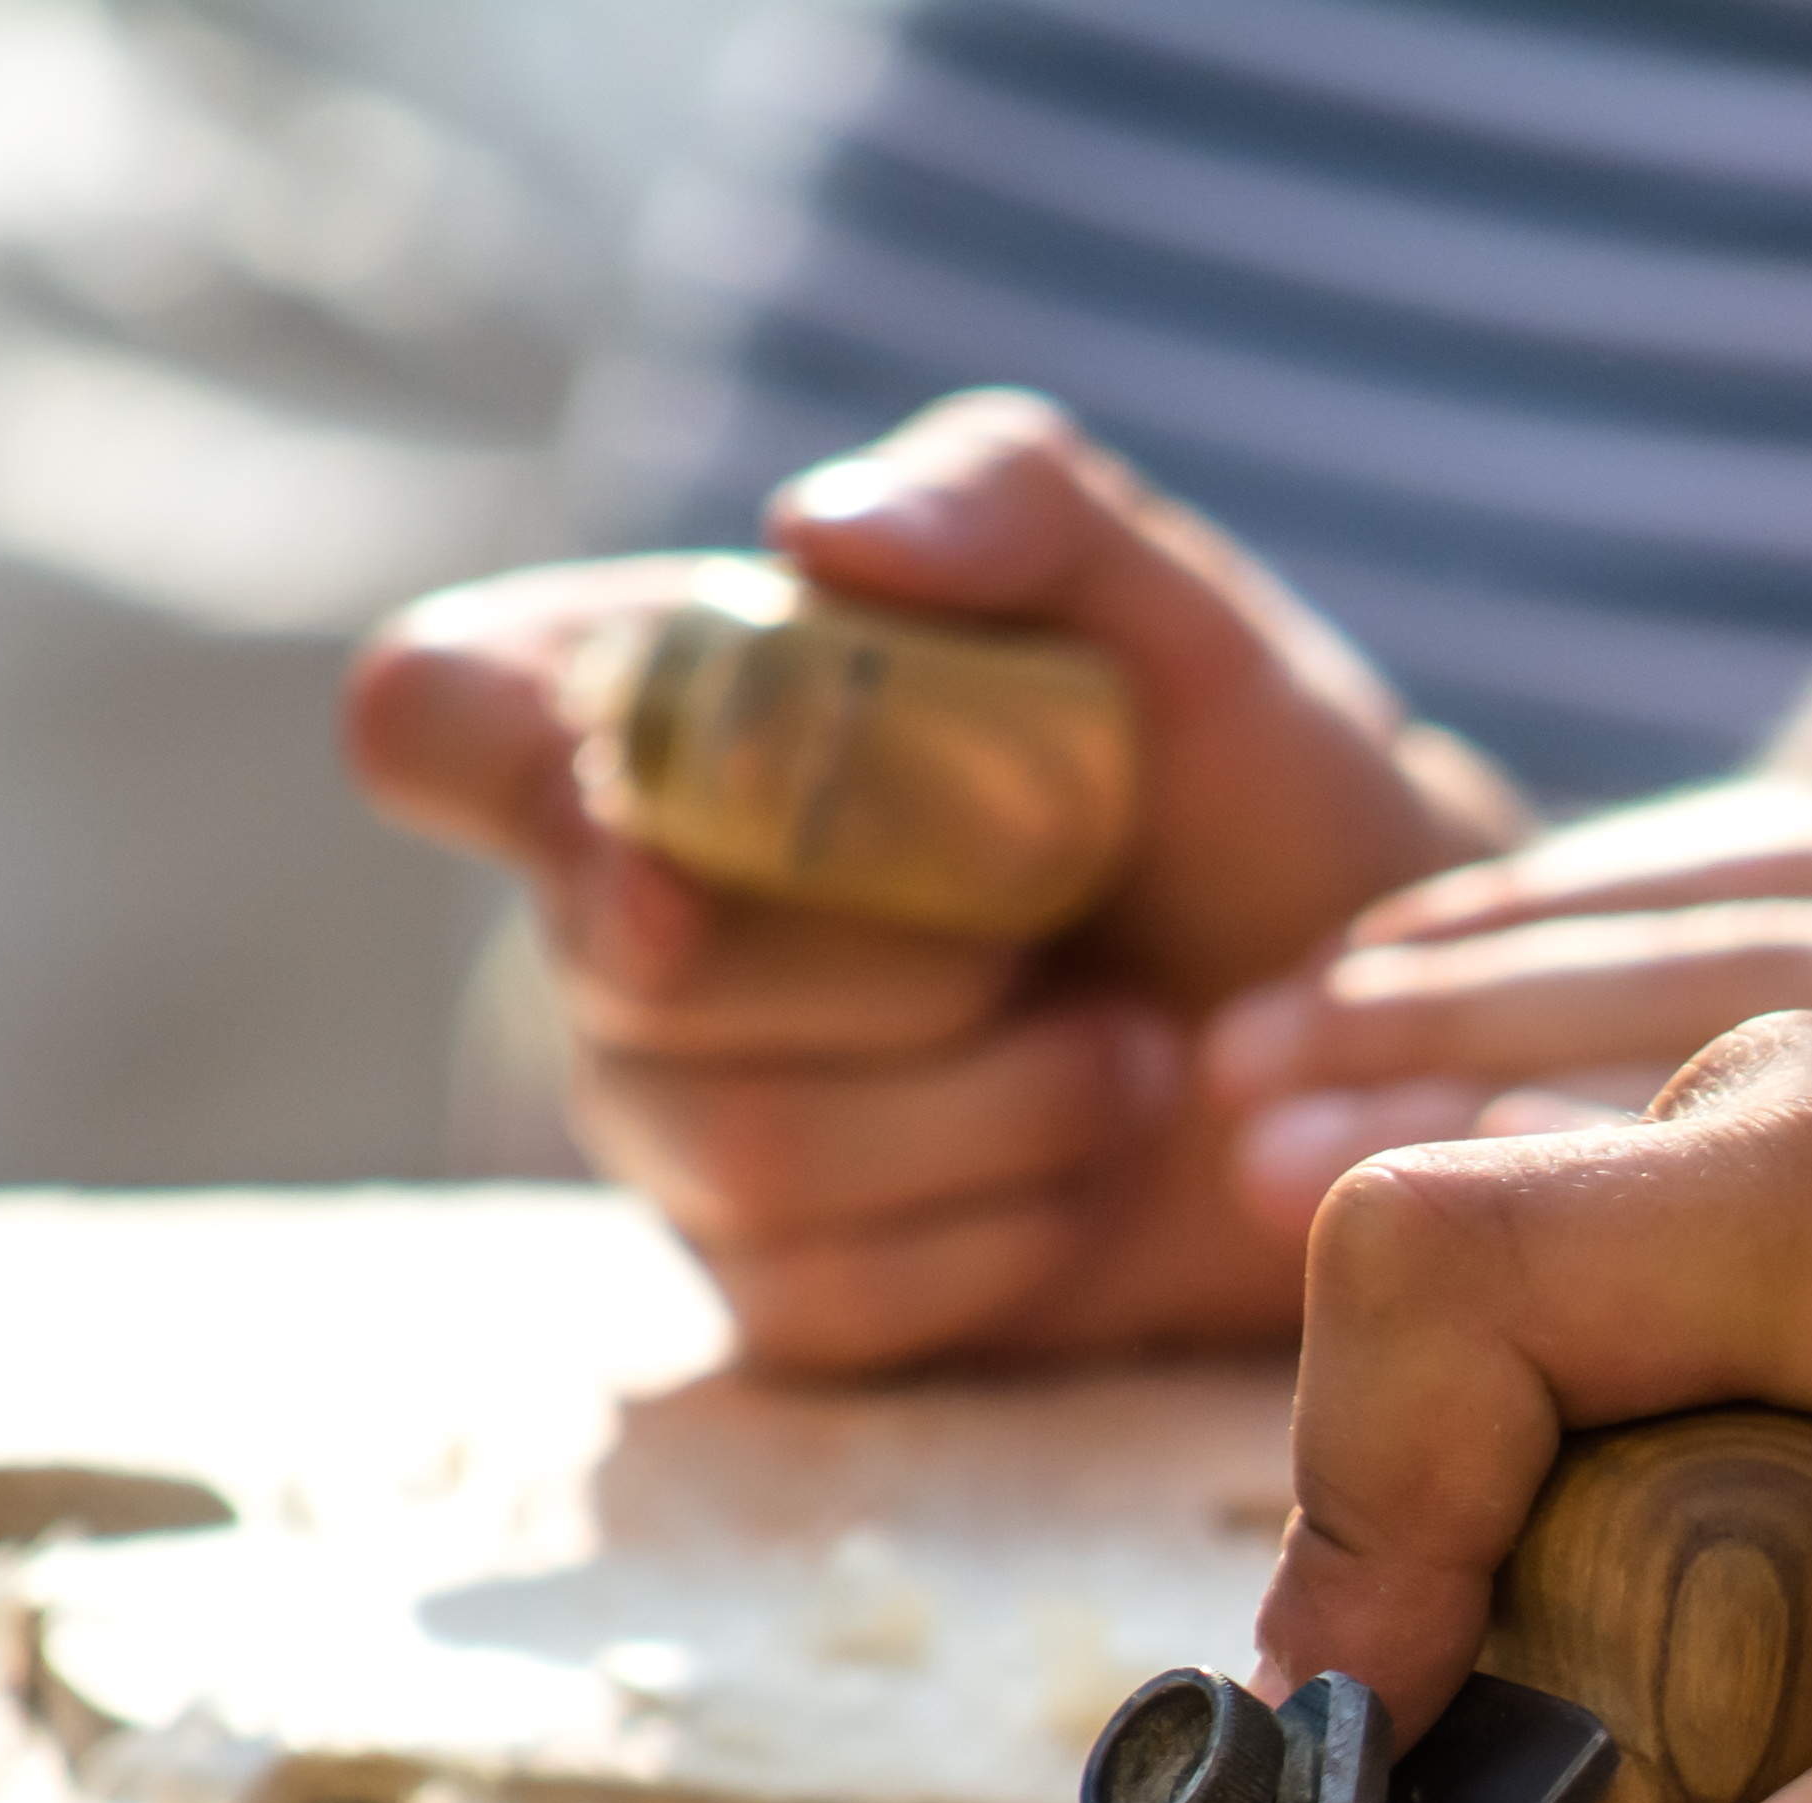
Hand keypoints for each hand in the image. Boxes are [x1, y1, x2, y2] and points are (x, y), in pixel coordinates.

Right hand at [343, 392, 1521, 1369]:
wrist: (1378, 1025)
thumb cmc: (1245, 793)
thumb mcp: (1168, 608)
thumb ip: (1008, 503)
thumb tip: (813, 526)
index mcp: (664, 722)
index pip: (433, 717)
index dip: (501, 776)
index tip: (660, 843)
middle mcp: (633, 929)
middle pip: (624, 978)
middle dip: (892, 962)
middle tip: (1055, 921)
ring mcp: (693, 1125)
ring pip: (740, 1148)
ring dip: (993, 1098)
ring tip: (1125, 1043)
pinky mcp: (793, 1289)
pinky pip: (828, 1290)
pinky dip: (1009, 1226)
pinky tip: (1092, 1158)